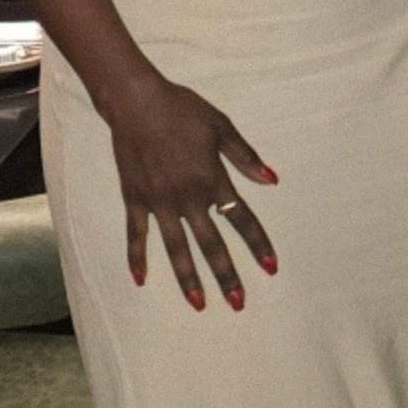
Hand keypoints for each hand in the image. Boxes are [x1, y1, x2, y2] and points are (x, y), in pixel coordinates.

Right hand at [106, 71, 278, 310]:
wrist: (137, 103)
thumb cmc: (183, 111)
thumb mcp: (222, 128)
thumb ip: (246, 158)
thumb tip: (272, 181)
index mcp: (212, 180)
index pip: (241, 219)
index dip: (258, 244)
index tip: (271, 268)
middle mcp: (188, 198)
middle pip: (211, 244)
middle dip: (226, 275)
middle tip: (238, 303)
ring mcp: (159, 202)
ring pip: (177, 248)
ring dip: (188, 278)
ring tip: (198, 304)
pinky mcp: (135, 199)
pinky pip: (136, 234)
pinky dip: (137, 257)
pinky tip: (141, 280)